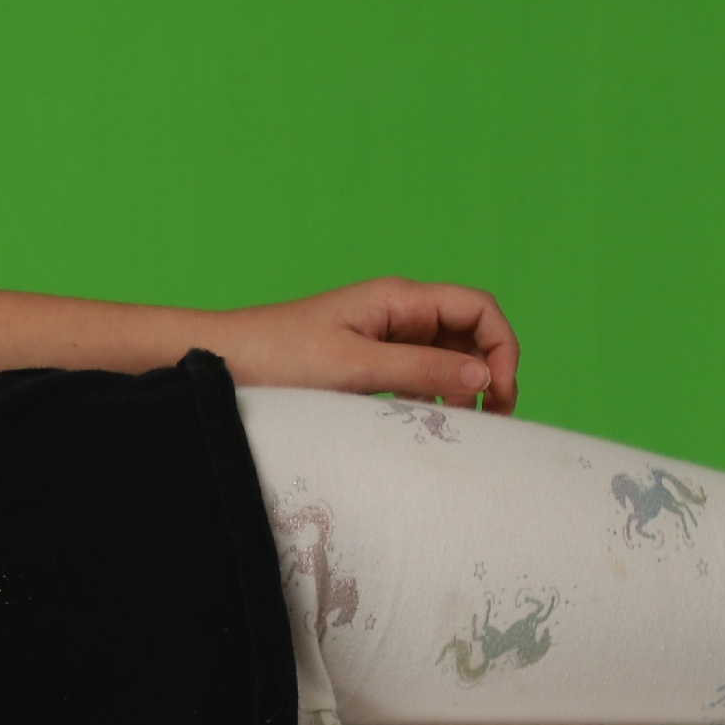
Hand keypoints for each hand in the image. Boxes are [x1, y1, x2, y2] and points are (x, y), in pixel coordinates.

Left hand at [214, 278, 521, 413]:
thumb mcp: (355, 368)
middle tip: (486, 421)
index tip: (497, 393)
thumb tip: (483, 377)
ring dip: (458, 388)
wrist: (222, 361)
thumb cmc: (279, 358)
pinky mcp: (365, 362)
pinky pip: (415, 375)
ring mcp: (382, 337)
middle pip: (468, 334)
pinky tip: (419, 420)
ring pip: (444, 358)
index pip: (478, 309)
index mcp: (399, 299)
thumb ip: (420, 370)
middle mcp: (397, 312)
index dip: (501, 347)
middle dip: (486, 373)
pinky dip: (428, 396)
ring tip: (453, 425)